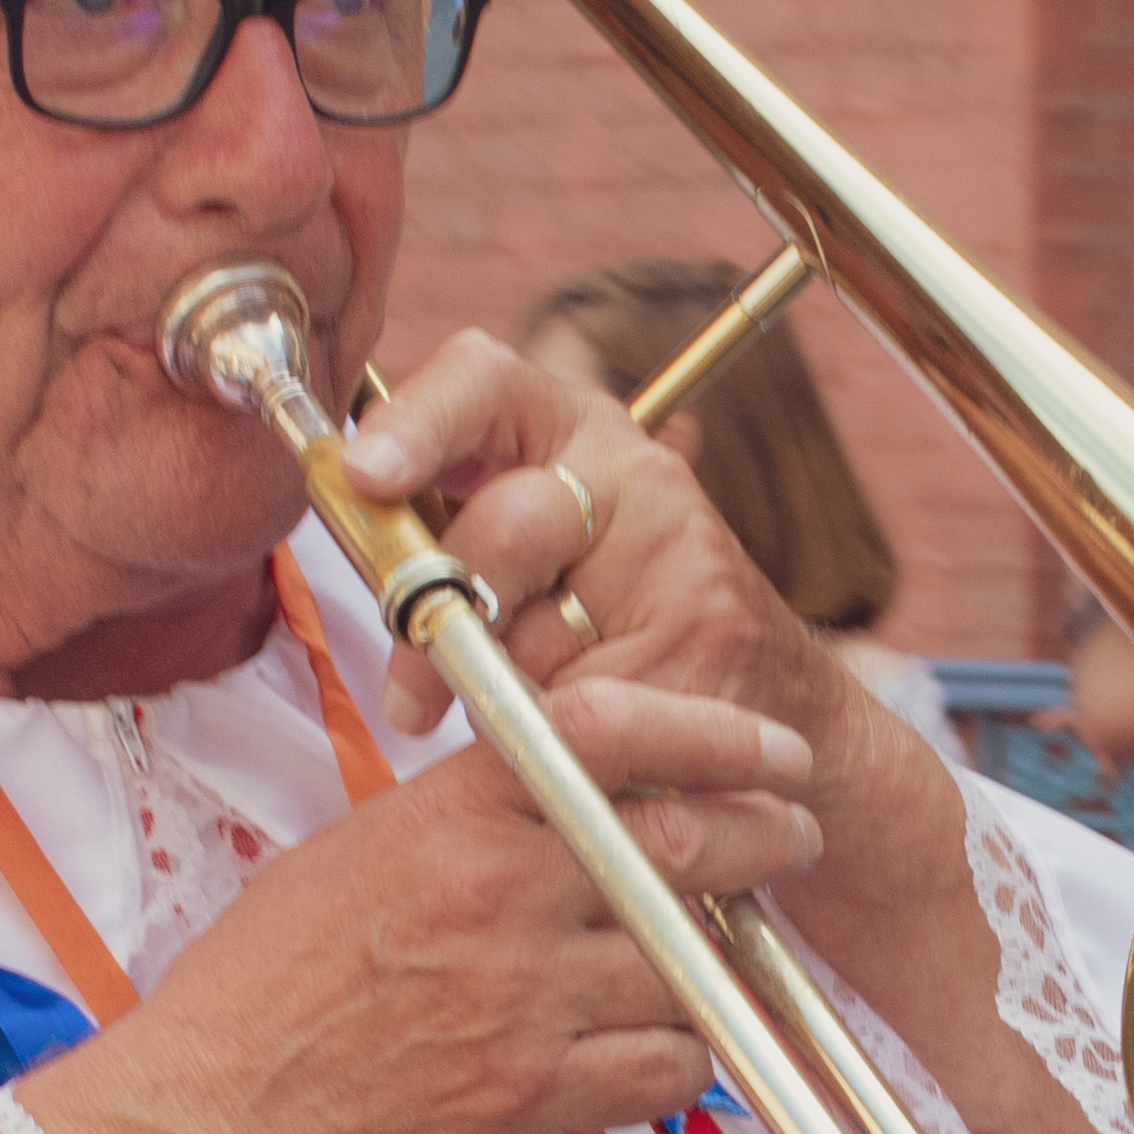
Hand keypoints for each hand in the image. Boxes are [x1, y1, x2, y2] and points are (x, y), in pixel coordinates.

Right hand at [25, 663, 823, 1133]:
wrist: (205, 1129)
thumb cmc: (258, 996)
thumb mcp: (349, 862)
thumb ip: (461, 823)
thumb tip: (559, 798)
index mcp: (446, 820)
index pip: (608, 735)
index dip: (712, 732)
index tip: (769, 747)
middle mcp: (494, 897)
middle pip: (682, 845)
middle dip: (762, 837)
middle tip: (792, 837)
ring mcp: (521, 1001)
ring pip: (687, 963)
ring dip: (714, 963)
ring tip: (713, 961)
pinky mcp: (533, 1098)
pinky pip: (665, 1069)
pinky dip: (676, 1061)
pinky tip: (651, 1058)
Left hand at [346, 323, 840, 757]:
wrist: (777, 714)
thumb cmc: (615, 636)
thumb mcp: (531, 565)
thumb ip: (450, 545)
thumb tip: (357, 543)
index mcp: (564, 431)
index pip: (484, 382)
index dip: (416, 423)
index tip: (366, 473)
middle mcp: (628, 468)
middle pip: (505, 526)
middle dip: (440, 621)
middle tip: (409, 701)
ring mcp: (676, 542)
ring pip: (538, 630)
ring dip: (509, 698)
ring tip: (531, 722)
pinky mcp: (707, 622)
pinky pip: (590, 697)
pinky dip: (566, 740)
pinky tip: (589, 750)